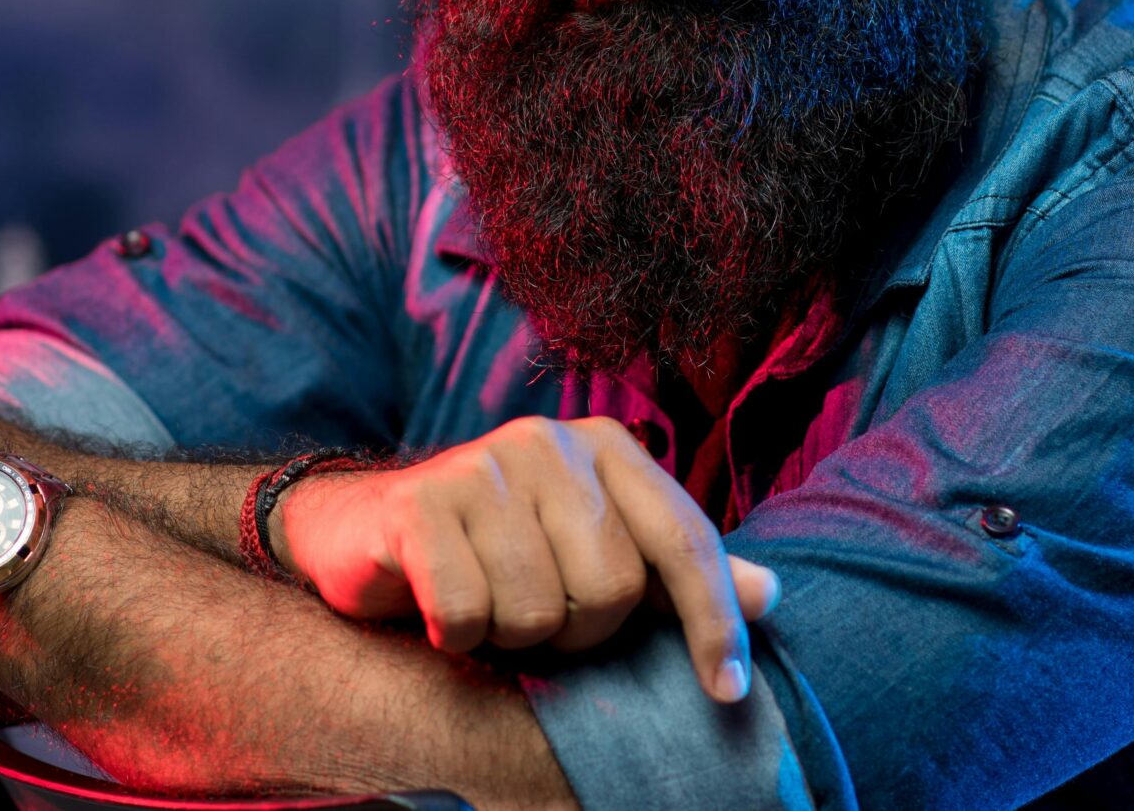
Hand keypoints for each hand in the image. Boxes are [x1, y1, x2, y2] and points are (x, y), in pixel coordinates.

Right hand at [272, 415, 779, 702]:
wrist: (364, 532)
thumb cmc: (496, 551)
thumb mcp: (591, 555)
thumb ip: (673, 571)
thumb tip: (769, 593)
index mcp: (606, 447)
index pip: (685, 539)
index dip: (712, 622)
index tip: (727, 692)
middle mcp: (550, 441)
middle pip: (614, 588)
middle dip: (579, 632)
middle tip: (538, 620)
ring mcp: (482, 464)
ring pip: (541, 609)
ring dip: (512, 637)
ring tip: (488, 608)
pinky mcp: (420, 501)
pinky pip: (469, 611)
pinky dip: (457, 636)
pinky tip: (440, 611)